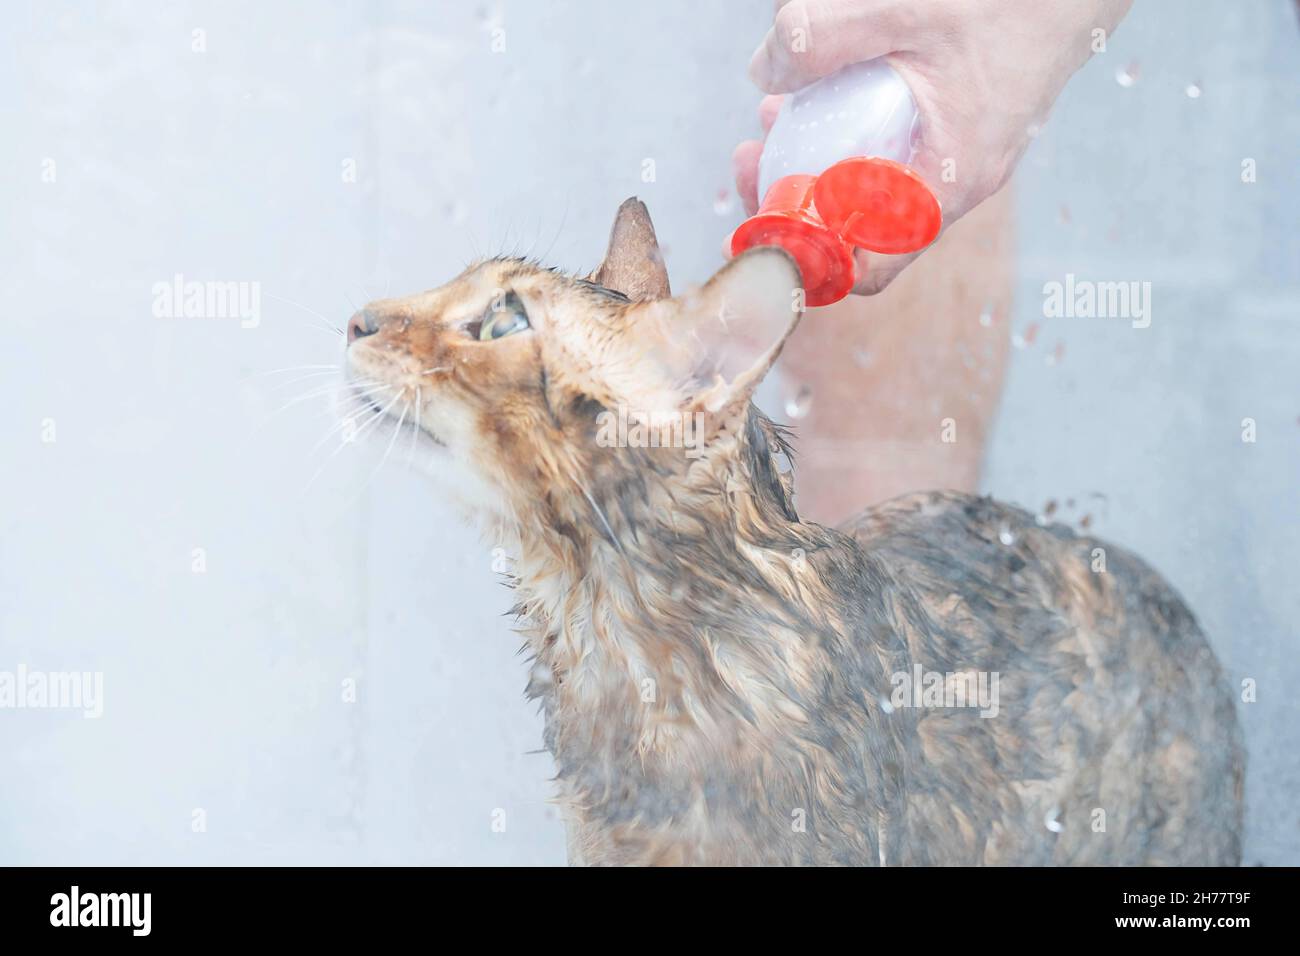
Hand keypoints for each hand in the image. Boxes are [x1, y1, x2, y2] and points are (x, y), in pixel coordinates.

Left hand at [733, 0, 1132, 293]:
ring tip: (771, 117)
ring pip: (865, 185)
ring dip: (812, 161)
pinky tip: (816, 87)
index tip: (755, 231)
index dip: (806, 261)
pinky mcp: (951, 128)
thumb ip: (825, 37)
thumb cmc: (1012, 0)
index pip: (869, 265)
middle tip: (748, 161)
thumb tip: (762, 71)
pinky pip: (885, 150)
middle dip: (792, 202)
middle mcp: (951, 183)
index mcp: (947, 181)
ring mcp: (952, 157)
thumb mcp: (907, 10)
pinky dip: (845, 131)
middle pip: (854, 229)